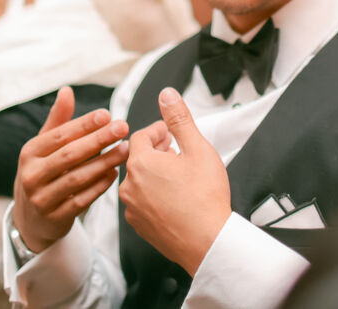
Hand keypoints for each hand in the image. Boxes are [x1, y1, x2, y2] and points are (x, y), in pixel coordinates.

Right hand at [11, 87, 129, 252]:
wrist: (31, 218)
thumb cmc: (43, 172)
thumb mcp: (44, 147)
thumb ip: (58, 120)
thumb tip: (67, 90)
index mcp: (30, 153)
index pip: (60, 135)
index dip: (84, 124)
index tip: (107, 114)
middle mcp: (32, 175)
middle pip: (70, 155)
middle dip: (98, 139)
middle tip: (122, 128)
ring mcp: (42, 198)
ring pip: (77, 178)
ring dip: (104, 162)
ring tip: (125, 150)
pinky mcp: (55, 218)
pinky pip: (81, 200)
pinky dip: (99, 187)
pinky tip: (114, 173)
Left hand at [119, 88, 231, 274]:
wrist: (208, 242)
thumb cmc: (205, 197)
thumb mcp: (197, 148)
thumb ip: (179, 118)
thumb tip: (167, 95)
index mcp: (140, 163)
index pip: (141, 136)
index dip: (158, 131)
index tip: (172, 134)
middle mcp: (129, 186)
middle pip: (138, 158)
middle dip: (157, 152)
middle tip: (179, 153)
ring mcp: (132, 209)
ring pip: (139, 181)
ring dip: (155, 174)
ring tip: (179, 177)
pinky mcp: (139, 226)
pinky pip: (142, 202)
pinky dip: (154, 196)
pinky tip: (175, 199)